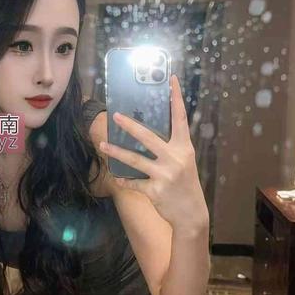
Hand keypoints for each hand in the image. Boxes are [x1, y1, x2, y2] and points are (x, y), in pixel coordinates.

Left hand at [99, 74, 208, 229]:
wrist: (191, 214)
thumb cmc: (185, 184)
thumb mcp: (184, 162)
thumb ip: (170, 147)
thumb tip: (146, 132)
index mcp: (184, 148)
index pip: (180, 118)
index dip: (176, 98)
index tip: (172, 80)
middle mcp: (175, 159)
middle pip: (148, 137)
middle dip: (130, 125)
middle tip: (115, 115)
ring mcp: (164, 175)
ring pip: (135, 160)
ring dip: (116, 152)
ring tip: (102, 144)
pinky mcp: (155, 191)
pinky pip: (134, 183)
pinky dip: (124, 180)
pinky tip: (116, 177)